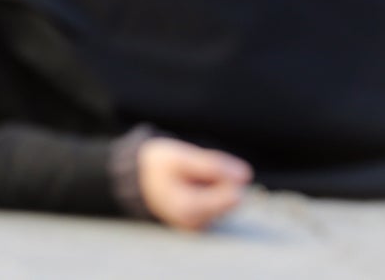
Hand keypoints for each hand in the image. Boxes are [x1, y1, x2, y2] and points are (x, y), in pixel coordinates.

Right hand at [137, 137, 251, 229]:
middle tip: (195, 169)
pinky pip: (220, 205)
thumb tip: (246, 175)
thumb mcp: (180, 157)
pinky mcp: (202, 224)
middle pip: (232, 198)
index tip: (205, 164)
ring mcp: (200, 227)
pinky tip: (193, 186)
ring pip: (227, 200)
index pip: (233, 194)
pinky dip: (211, 191)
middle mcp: (197, 225)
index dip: (225, 173)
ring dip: (215, 184)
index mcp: (190, 210)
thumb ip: (212, 165)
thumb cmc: (157, 166)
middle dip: (220, 179)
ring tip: (190, 177)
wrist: (138, 179)